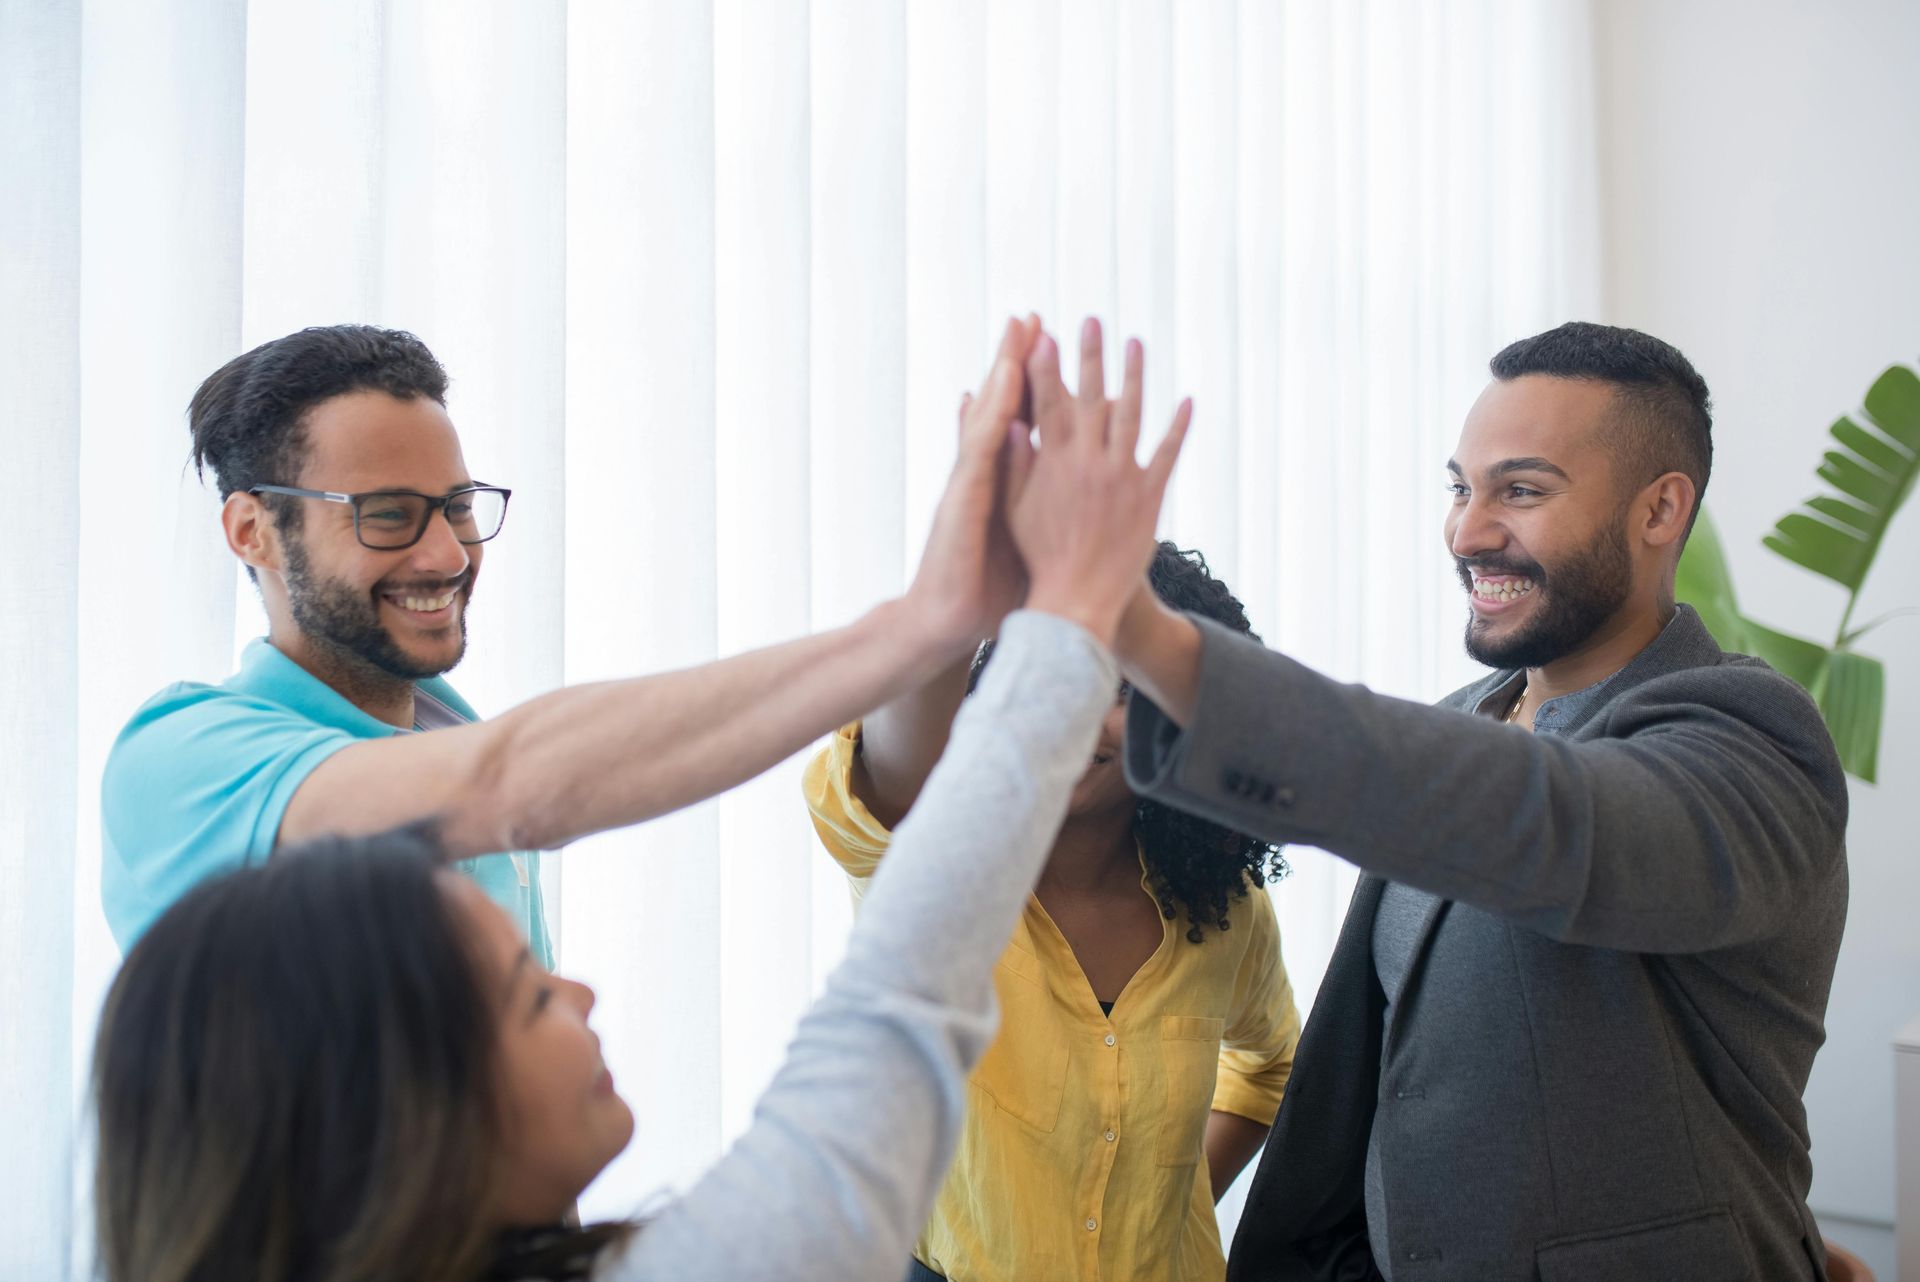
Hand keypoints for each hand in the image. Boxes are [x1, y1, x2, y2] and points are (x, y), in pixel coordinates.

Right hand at [902, 314, 1041, 657]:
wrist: (944, 622)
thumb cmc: (984, 591)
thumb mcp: (1016, 542)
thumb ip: (1030, 509)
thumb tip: (1053, 492)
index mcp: (1000, 482)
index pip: (1018, 421)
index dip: (1032, 383)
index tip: (1048, 346)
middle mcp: (984, 472)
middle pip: (1002, 404)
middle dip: (1016, 359)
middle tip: (1030, 316)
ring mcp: (971, 478)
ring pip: (990, 411)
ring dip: (1004, 367)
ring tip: (1018, 329)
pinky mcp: (964, 493)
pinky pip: (980, 440)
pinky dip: (990, 407)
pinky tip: (1001, 377)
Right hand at [1006, 318, 1189, 647]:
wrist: (1075, 599)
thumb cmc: (1037, 556)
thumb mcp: (1014, 509)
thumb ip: (1015, 464)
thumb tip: (1010, 422)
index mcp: (1052, 462)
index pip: (1048, 401)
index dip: (1046, 365)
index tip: (1046, 334)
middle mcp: (1088, 461)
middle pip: (1090, 395)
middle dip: (1090, 355)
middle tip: (1092, 320)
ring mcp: (1122, 476)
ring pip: (1131, 413)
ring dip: (1134, 375)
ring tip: (1135, 343)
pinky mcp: (1149, 496)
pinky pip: (1167, 453)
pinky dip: (1178, 427)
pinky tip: (1186, 400)